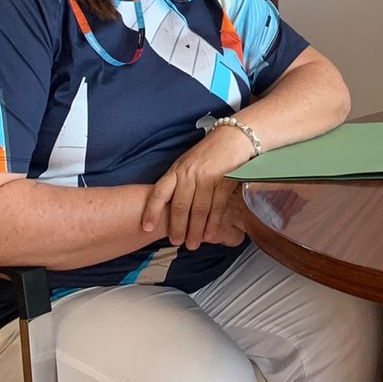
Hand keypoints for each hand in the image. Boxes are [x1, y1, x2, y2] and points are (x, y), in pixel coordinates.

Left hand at [142, 123, 255, 249]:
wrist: (236, 136)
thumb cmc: (210, 152)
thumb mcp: (188, 163)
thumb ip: (179, 181)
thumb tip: (168, 206)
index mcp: (177, 170)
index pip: (159, 192)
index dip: (151, 211)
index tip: (146, 227)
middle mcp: (189, 174)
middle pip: (179, 206)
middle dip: (177, 227)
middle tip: (176, 242)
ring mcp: (208, 177)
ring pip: (198, 209)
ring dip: (195, 230)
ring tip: (193, 244)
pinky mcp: (225, 180)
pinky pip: (217, 206)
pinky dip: (213, 222)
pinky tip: (210, 233)